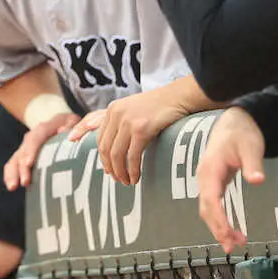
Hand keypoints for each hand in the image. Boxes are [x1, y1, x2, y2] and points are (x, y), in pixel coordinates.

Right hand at [3, 112, 79, 190]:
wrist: (58, 122)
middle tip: (25, 182)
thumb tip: (63, 131)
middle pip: (23, 151)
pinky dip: (10, 174)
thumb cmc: (68, 125)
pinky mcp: (22, 156)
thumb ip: (70, 126)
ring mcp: (25, 147)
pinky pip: (12, 164)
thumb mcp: (72, 122)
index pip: (35, 138)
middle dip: (22, 168)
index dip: (31, 150)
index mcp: (43, 128)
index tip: (28, 163)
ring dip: (13, 173)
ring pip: (15, 159)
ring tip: (12, 187)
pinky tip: (11, 186)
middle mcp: (31, 137)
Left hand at [68, 92, 191, 186]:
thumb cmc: (159, 106)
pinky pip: (132, 156)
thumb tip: (113, 147)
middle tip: (117, 180)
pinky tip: (136, 178)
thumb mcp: (133, 108)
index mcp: (112, 110)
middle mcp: (116, 114)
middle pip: (106, 149)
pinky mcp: (141, 129)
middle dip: (110, 168)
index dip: (103, 158)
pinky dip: (133, 170)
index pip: (100, 139)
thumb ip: (121, 122)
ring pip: (117, 155)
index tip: (108, 170)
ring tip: (127, 181)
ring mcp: (128, 121)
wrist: (178, 97)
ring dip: (120, 172)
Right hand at [196, 107, 265, 253]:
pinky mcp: (213, 182)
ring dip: (218, 227)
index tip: (227, 235)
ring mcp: (207, 180)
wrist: (235, 121)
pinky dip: (219, 219)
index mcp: (210, 169)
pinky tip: (230, 230)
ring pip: (207, 209)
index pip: (210, 199)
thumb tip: (258, 180)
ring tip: (235, 243)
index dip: (218, 219)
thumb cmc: (242, 133)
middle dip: (217, 229)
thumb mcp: (251, 146)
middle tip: (232, 247)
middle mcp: (204, 177)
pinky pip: (212, 204)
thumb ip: (253, 164)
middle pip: (206, 208)